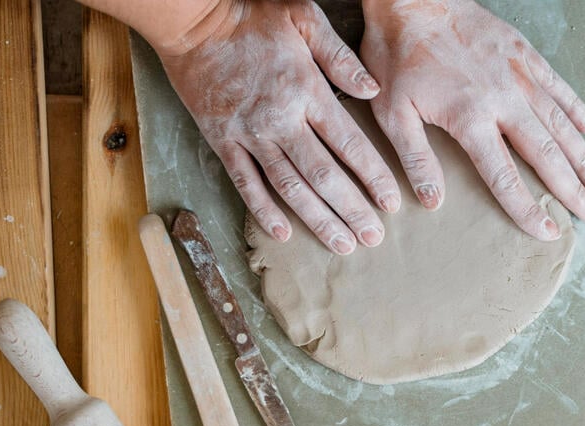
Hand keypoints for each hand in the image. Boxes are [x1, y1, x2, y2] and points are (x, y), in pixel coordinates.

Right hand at [151, 0, 401, 252]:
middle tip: (374, 237)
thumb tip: (374, 89)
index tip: (391, 203)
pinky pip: (246, 184)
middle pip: (324, 175)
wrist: (194, 22)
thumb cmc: (253, 17)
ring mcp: (250, 135)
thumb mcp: (304, 18)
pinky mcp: (223, 142)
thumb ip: (341, 56)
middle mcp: (281, 120)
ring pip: (290, 188)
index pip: (349, 144)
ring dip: (318, 219)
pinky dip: (264, 211)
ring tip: (342, 244)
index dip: (373, 177)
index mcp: (307, 92)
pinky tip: (283, 233)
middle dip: (352, 210)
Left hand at [360, 0, 584, 240]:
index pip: (505, 177)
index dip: (528, 209)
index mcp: (470, 118)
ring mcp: (519, 75)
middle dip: (572, 189)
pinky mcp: (524, 53)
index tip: (547, 232)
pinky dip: (576, 110)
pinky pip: (558, 87)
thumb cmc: (397, 54)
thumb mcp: (390, 111)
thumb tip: (432, 202)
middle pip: (547, 155)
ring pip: (561, 124)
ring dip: (584, 157)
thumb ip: (414, 157)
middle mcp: (504, 100)